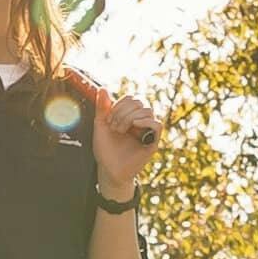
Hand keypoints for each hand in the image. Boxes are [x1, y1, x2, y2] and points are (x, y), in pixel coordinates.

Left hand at [90, 84, 160, 198]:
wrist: (108, 170)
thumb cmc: (105, 149)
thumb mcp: (100, 125)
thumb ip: (102, 107)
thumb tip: (102, 88)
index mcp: (129, 116)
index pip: (131, 98)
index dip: (118, 105)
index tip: (108, 120)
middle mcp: (140, 122)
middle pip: (139, 102)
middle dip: (123, 112)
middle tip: (113, 127)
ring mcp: (147, 131)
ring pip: (148, 110)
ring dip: (130, 117)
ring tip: (120, 130)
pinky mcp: (152, 142)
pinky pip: (157, 125)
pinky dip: (146, 121)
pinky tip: (135, 125)